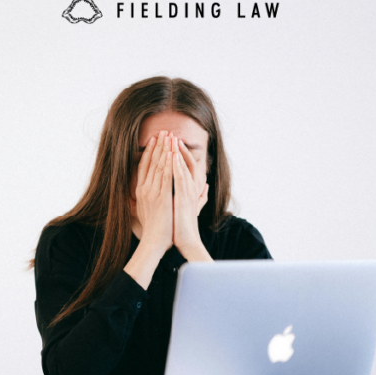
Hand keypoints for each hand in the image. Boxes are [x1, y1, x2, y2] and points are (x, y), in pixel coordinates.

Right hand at [133, 131, 173, 252]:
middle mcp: (144, 189)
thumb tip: (139, 194)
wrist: (153, 242)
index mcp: (140, 191)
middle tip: (164, 131)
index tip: (154, 139)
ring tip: (169, 136)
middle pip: (151, 162)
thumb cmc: (152, 230)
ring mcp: (152, 193)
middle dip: (158, 145)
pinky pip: (166, 177)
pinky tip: (172, 153)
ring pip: (159, 166)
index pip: (144, 166)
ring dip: (164, 149)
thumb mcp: (144, 211)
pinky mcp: (162, 198)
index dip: (149, 151)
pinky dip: (169, 164)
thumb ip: (143, 200)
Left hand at [172, 136, 212, 261]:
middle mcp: (191, 188)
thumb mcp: (190, 206)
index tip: (171, 141)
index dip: (180, 152)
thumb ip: (199, 196)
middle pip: (186, 162)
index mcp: (191, 189)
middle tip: (170, 133)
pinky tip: (171, 155)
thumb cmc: (184, 226)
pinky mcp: (184, 198)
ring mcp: (188, 192)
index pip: (186, 165)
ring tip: (171, 138)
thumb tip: (206, 187)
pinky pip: (180, 178)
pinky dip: (176, 166)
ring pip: (184, 167)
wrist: (186, 241)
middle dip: (178, 147)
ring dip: (177, 152)